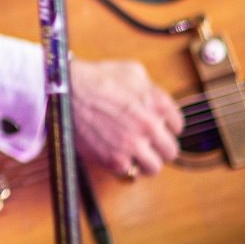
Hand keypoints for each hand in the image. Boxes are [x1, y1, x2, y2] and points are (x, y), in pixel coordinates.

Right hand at [69, 57, 182, 178]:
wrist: (66, 90)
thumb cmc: (95, 77)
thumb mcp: (132, 71)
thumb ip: (151, 88)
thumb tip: (155, 99)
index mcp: (159, 104)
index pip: (178, 127)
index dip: (165, 128)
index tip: (156, 129)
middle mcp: (150, 126)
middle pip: (170, 151)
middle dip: (159, 148)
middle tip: (147, 145)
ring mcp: (134, 145)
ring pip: (154, 168)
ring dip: (146, 162)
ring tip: (134, 156)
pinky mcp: (115, 160)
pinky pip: (129, 172)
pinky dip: (122, 166)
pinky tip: (114, 154)